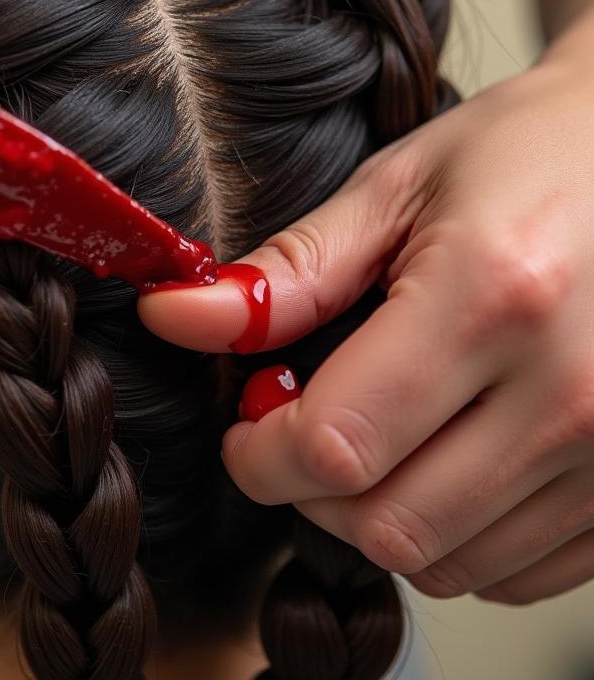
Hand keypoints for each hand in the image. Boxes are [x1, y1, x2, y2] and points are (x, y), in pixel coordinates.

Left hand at [138, 18, 593, 605]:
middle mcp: (571, 393)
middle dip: (310, 491)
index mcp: (491, 300)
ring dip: (382, 513)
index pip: (335, 447)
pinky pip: (521, 572)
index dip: (261, 453)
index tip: (246, 426)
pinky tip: (447, 458)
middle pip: (387, 524)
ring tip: (382, 430)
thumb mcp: (397, 189)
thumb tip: (172, 318)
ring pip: (452, 563)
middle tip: (302, 424)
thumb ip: (287, 272)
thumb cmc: (526, 154)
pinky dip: (458, 535)